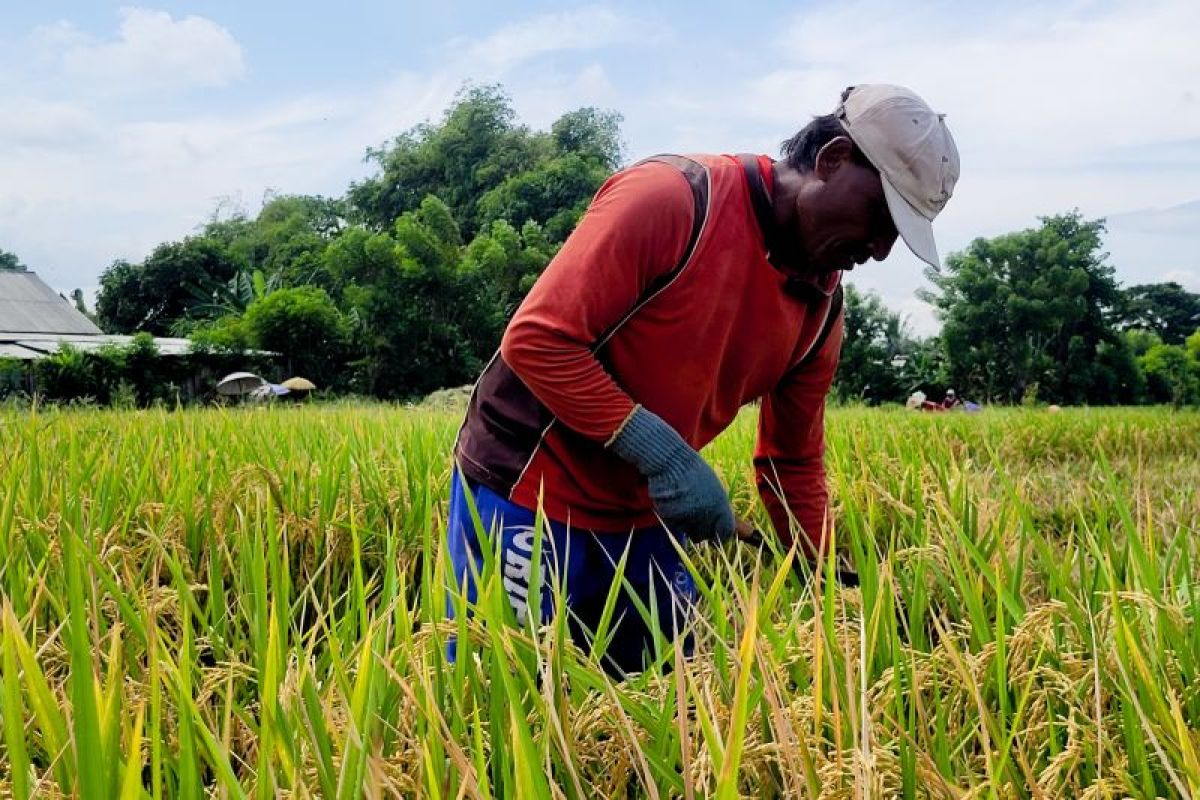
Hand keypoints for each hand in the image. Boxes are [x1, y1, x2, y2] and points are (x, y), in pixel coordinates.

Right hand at [608, 406, 734, 540]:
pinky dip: (675, 517)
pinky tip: (675, 502)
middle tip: (698, 514)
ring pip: (689, 531)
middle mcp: (706, 516)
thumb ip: (720, 510)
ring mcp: (688, 518)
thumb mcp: (714, 489)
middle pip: (706, 536)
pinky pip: (675, 525)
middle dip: (703, 529)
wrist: (671, 462)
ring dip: (688, 523)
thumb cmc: (695, 473)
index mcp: (720, 507)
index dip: (723, 534)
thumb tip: (733, 528)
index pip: (726, 533)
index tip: (719, 532)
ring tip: (685, 503)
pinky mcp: (671, 518)